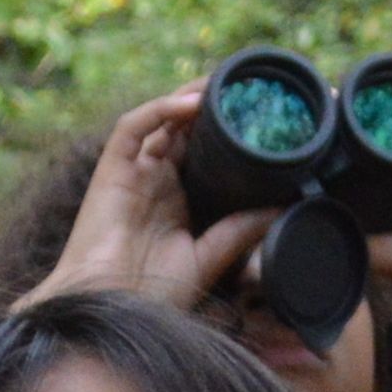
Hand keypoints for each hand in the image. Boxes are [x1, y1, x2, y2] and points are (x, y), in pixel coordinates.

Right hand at [27, 88, 278, 317]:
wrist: (106, 308)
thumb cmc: (149, 293)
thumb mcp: (208, 258)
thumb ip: (240, 231)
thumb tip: (285, 207)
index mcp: (178, 197)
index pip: (205, 151)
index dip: (228, 131)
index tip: (264, 117)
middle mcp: (156, 178)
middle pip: (185, 128)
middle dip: (214, 104)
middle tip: (249, 88)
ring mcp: (133, 171)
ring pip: (162, 118)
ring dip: (191, 97)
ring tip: (224, 83)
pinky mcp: (111, 170)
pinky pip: (133, 127)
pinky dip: (160, 110)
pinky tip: (191, 104)